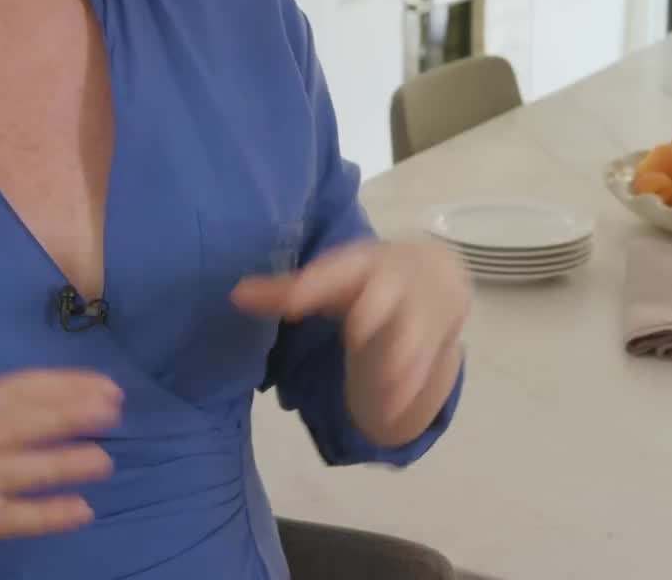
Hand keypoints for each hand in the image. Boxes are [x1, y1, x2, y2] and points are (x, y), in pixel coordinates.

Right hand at [0, 369, 120, 567]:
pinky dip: (51, 514)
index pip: (23, 387)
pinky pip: (18, 517)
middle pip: (25, 422)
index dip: (69, 385)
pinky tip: (82, 510)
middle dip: (72, 415)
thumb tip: (82, 394)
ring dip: (66, 463)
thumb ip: (13, 405)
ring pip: (24, 470)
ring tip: (103, 462)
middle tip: (112, 413)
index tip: (108, 387)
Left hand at [231, 240, 469, 443]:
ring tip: (383, 393)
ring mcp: (420, 308)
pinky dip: (410, 386)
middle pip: (383, 295)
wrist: (437, 272)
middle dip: (373, 312)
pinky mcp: (437, 336)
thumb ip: (286, 291)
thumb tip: (234, 296)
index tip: (292, 302)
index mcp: (360, 263)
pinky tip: (394, 409)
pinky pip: (426, 361)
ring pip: (412, 333)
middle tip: (356, 333)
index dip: (314, 285)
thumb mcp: (333, 279)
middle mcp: (394, 282)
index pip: (335, 271)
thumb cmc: (367, 277)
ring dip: (399, 360)